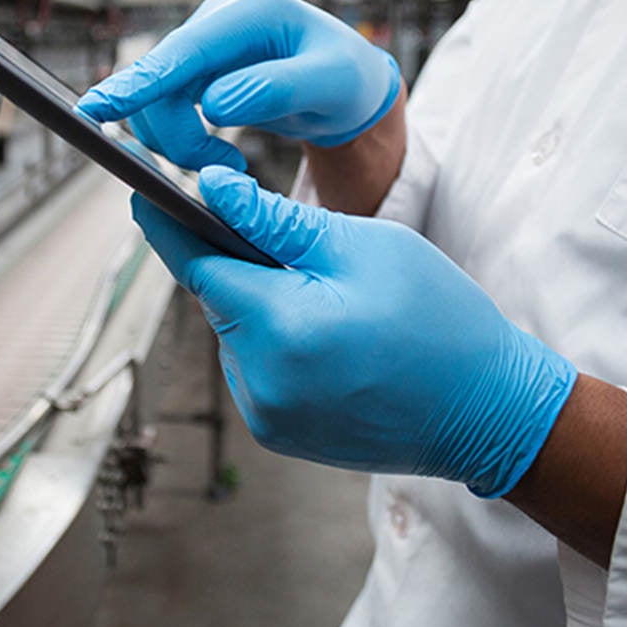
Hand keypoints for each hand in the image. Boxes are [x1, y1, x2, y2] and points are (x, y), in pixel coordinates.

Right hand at [77, 0, 400, 170]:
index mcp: (253, 12)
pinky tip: (221, 152)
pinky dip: (186, 140)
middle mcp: (219, 20)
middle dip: (180, 137)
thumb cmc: (346, 78)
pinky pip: (168, 108)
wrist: (347, 84)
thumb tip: (214, 104)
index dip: (139, 83)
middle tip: (227, 169)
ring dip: (182, 143)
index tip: (96, 109)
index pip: (183, 52)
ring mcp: (204, 44)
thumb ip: (275, 90)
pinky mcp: (197, 67)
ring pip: (158, 102)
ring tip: (232, 163)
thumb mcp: (330, 85)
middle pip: (162, 84)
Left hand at [133, 166, 577, 497]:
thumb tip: (214, 192)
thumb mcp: (363, 248)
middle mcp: (260, 382)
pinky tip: (324, 336)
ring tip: (325, 298)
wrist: (486, 410)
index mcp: (280, 328)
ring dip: (258, 306)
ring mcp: (266, 416)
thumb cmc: (439, 319)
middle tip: (289, 245)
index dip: (167, 227)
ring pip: (235, 333)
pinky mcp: (278, 434)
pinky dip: (273, 343)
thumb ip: (277, 222)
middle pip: (217, 299)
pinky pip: (253, 368)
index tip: (140, 195)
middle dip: (239, 265)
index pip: (196, 265)